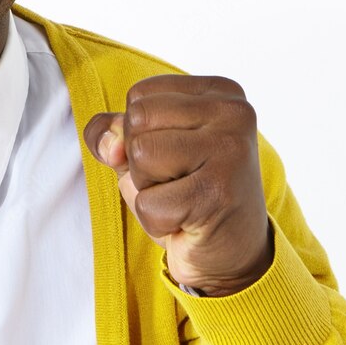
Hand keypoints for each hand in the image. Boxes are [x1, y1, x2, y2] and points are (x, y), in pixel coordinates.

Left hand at [84, 75, 272, 296]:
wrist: (230, 253)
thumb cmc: (184, 193)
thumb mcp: (142, 152)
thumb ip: (111, 132)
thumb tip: (111, 146)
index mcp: (220, 92)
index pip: (139, 95)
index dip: (139, 133)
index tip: (177, 157)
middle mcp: (234, 112)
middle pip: (138, 120)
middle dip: (141, 160)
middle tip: (179, 182)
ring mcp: (231, 151)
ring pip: (140, 155)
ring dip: (148, 189)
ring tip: (182, 199)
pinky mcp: (219, 193)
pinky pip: (149, 203)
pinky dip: (156, 221)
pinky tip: (189, 221)